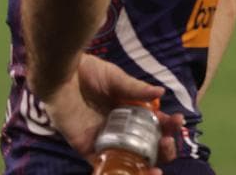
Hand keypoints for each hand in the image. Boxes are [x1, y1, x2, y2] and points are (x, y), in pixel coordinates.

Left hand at [43, 55, 184, 170]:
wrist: (59, 74)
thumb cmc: (85, 70)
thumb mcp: (114, 77)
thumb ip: (136, 88)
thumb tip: (161, 93)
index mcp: (127, 110)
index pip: (153, 123)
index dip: (167, 125)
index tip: (176, 121)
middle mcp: (118, 127)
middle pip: (146, 145)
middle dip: (163, 147)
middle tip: (168, 142)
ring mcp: (103, 138)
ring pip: (129, 159)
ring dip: (147, 165)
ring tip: (158, 165)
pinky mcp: (87, 147)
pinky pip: (104, 166)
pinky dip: (122, 173)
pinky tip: (139, 173)